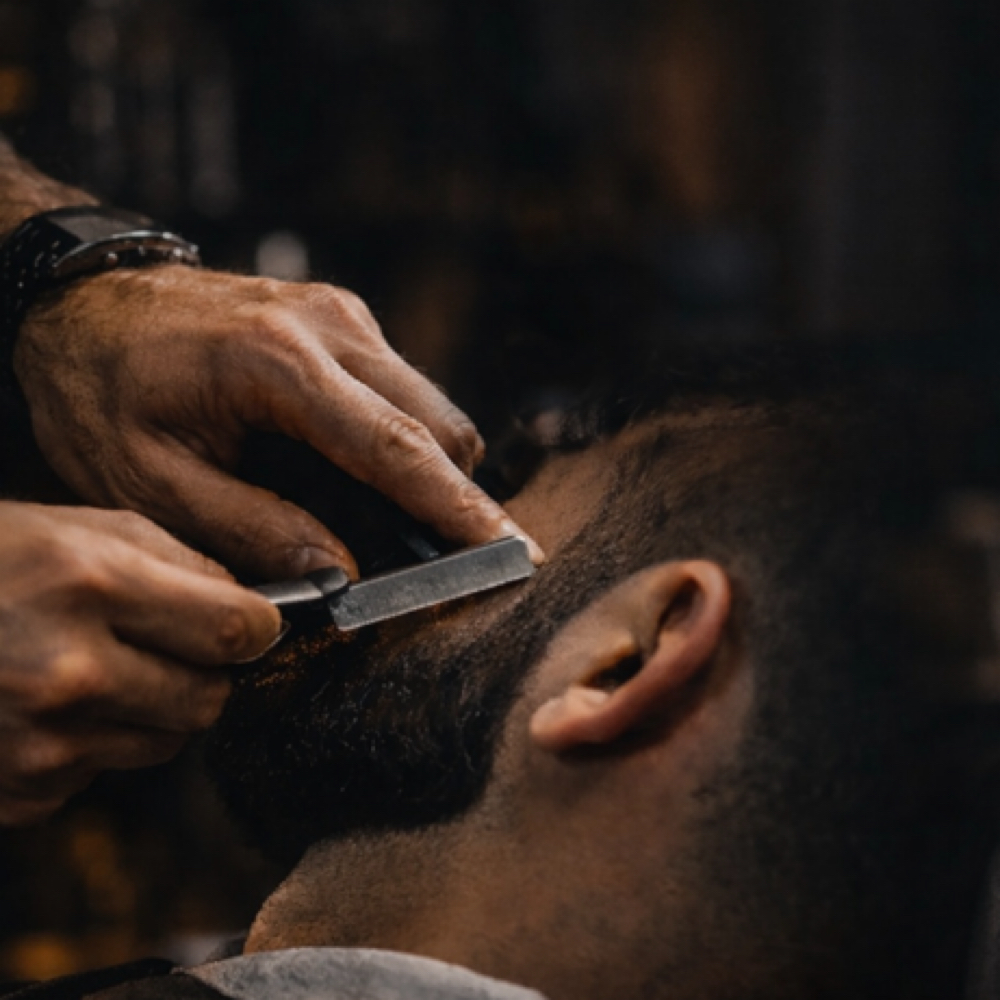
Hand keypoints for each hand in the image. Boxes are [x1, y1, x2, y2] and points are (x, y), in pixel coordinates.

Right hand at [0, 502, 280, 824]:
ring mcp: (38, 742)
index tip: (257, 625)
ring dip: (150, 710)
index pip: (233, 630)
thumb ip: (182, 563)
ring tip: (93, 668)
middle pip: (208, 700)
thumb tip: (255, 610)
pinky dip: (92, 743)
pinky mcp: (19, 792)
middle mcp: (66, 671)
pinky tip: (45, 704)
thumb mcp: (81, 527)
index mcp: (89, 586)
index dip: (260, 628)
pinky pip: (101, 773)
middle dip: (205, 673)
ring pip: (163, 743)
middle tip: (169, 647)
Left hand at [14, 267, 540, 579]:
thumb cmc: (102, 387)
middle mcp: (329, 327)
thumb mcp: (147, 479)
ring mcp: (343, 316)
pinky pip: (402, 392)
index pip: (396, 447)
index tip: (513, 552)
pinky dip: (400, 443)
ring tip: (392, 528)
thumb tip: (341, 569)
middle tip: (446, 563)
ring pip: (431, 408)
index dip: (460, 509)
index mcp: (278, 363)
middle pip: (439, 426)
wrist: (84, 300)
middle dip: (454, 498)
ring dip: (428, 472)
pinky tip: (358, 478)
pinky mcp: (344, 321)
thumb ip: (250, 528)